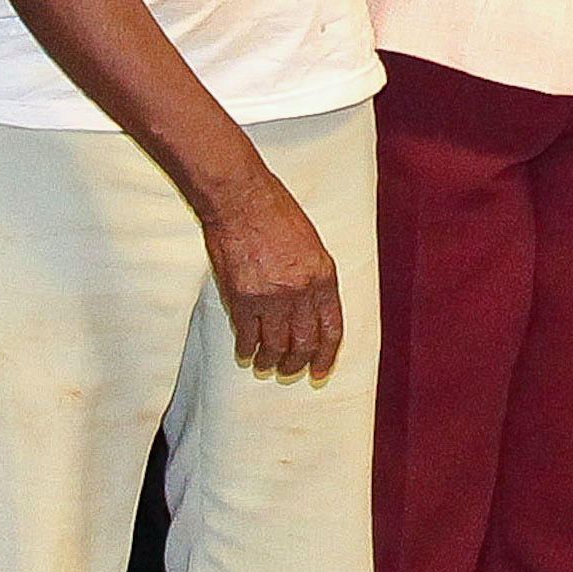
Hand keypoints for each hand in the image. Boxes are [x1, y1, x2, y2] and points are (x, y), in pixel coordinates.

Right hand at [199, 168, 342, 380]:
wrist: (241, 200)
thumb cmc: (277, 214)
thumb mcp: (312, 244)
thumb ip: (316, 278)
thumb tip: (314, 310)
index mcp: (323, 276)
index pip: (331, 329)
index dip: (327, 356)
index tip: (320, 371)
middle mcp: (300, 291)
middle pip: (303, 344)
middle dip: (297, 363)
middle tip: (289, 369)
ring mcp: (271, 297)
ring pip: (275, 346)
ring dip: (270, 361)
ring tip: (266, 364)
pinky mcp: (242, 298)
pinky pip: (247, 336)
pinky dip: (247, 349)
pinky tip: (246, 352)